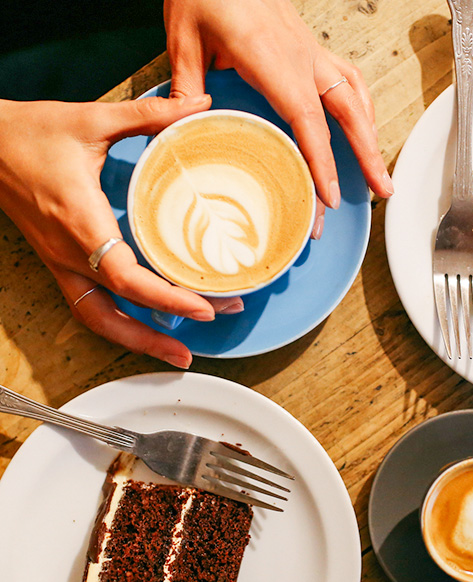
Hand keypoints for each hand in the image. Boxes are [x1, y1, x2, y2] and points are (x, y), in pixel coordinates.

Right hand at [0, 97, 245, 367]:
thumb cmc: (30, 132)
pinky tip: (152, 326)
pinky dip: (120, 323)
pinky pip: (89, 305)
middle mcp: (68, 252)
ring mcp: (60, 262)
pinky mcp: (58, 262)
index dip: (166, 297)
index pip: (126, 276)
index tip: (205, 306)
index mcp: (80, 222)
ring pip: (96, 319)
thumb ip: (151, 114)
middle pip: (113, 314)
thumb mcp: (92, 118)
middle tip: (208, 334)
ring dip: (137, 340)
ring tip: (179, 353)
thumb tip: (200, 104)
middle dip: (159, 335)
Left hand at [165, 0, 393, 240]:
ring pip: (356, 97)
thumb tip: (188, 125)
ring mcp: (310, 50)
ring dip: (372, 135)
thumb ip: (187, 87)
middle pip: (349, 113)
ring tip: (379, 169)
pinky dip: (363, 108)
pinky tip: (365, 126)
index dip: (321, 163)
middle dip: (368, 156)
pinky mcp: (310, 46)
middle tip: (383, 191)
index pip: (308, 121)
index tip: (328, 197)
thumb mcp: (183, 38)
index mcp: (272, 58)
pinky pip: (349, 78)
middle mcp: (302, 56)